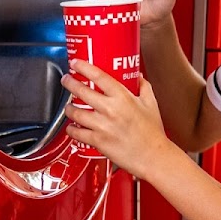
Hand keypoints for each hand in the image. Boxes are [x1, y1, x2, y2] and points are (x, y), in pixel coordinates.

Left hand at [61, 59, 173, 178]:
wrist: (153, 157)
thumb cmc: (153, 133)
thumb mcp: (151, 104)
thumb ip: (143, 87)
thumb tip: (138, 76)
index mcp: (123, 97)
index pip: (98, 76)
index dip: (83, 67)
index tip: (76, 62)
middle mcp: (110, 110)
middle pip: (82, 91)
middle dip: (70, 83)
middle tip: (67, 80)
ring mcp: (102, 126)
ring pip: (75, 112)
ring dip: (69, 107)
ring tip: (69, 105)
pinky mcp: (98, 142)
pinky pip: (77, 133)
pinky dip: (71, 129)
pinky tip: (72, 126)